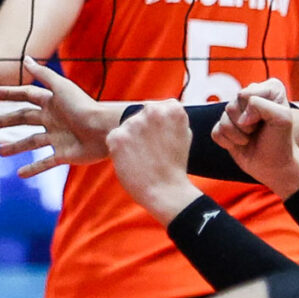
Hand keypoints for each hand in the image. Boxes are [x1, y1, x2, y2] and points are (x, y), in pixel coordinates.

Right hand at [0, 58, 118, 176]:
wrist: (105, 130)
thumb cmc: (84, 106)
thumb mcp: (61, 87)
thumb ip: (43, 75)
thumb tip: (26, 58)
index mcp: (51, 102)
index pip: (25, 95)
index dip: (9, 93)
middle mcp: (52, 119)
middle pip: (22, 119)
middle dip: (3, 121)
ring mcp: (57, 138)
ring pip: (31, 142)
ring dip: (15, 147)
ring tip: (0, 152)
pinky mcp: (64, 155)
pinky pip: (45, 163)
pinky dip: (33, 168)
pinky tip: (20, 174)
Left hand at [106, 100, 203, 223]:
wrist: (165, 191)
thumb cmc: (175, 165)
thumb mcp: (184, 133)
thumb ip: (171, 117)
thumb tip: (161, 107)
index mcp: (172, 108)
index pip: (158, 108)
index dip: (158, 127)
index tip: (163, 140)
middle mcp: (152, 110)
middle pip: (140, 117)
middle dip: (143, 132)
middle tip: (152, 151)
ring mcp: (133, 123)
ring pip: (127, 128)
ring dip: (131, 140)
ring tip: (143, 157)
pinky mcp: (117, 136)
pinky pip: (114, 138)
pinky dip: (119, 149)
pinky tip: (132, 160)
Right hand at [214, 79, 298, 197]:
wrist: (274, 166)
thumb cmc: (280, 142)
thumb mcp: (281, 119)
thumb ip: (261, 105)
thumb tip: (240, 118)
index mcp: (269, 89)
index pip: (246, 94)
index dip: (255, 111)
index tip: (268, 121)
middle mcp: (252, 96)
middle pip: (232, 105)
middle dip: (244, 124)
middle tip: (258, 131)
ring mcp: (237, 112)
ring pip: (223, 118)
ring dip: (237, 135)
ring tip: (250, 138)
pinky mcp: (224, 127)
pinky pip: (216, 132)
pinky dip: (228, 142)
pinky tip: (240, 143)